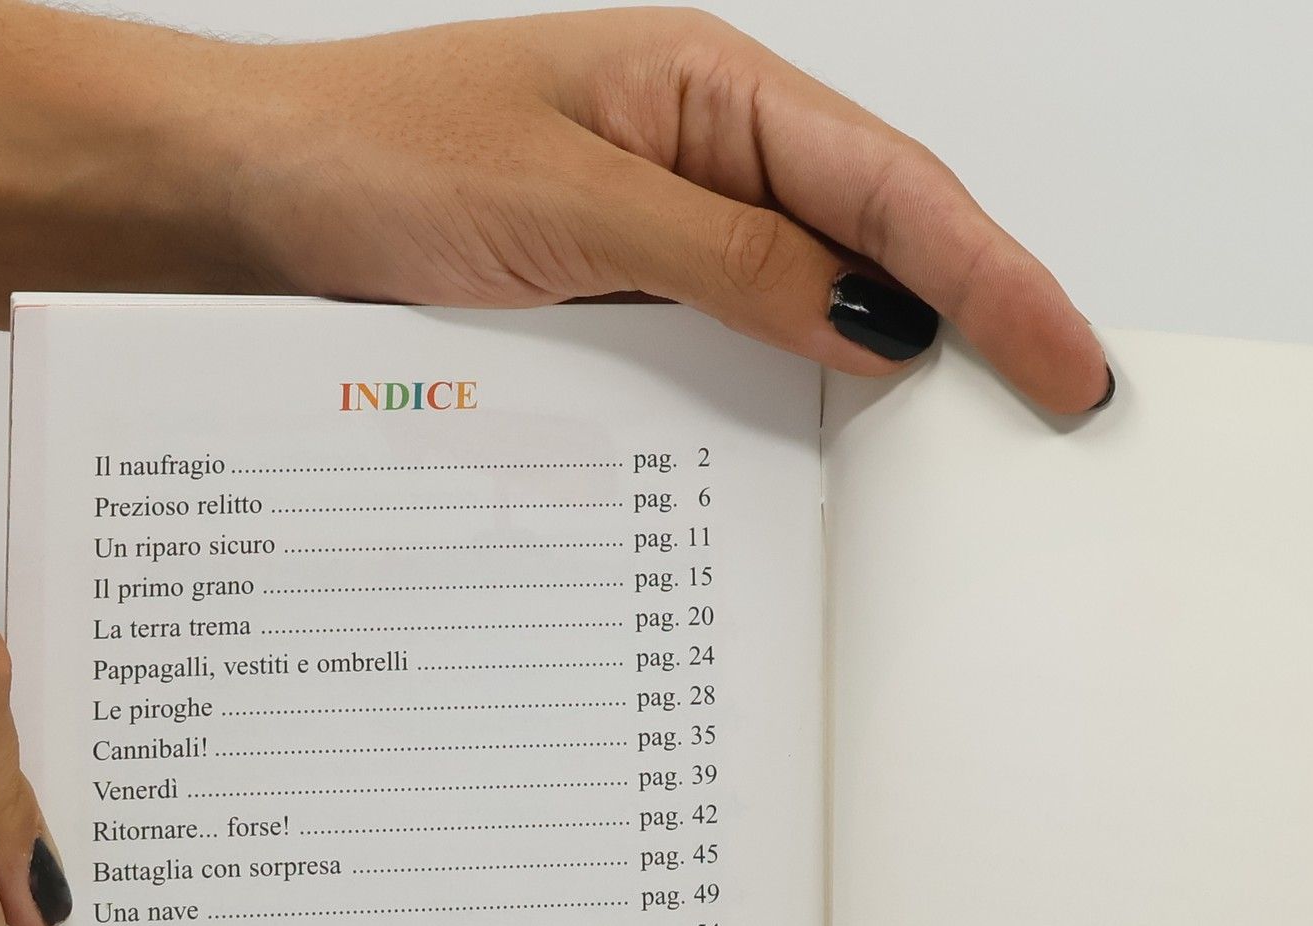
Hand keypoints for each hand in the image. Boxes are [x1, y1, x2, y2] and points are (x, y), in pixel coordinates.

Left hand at [0, 3, 1111, 412]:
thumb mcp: (566, 208)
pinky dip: (810, 398)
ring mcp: (679, 231)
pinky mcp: (640, 298)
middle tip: (1064, 415)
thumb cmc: (370, 161)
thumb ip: (732, 261)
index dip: (997, 279)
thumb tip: (874, 322)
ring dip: (908, 370)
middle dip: (986, 322)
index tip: (1069, 364)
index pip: (895, 190)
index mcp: (713, 92)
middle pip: (889, 240)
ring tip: (990, 446)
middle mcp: (712, 156)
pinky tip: (851, 446)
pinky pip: (753, 348)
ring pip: (829, 300)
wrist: (243, 204)